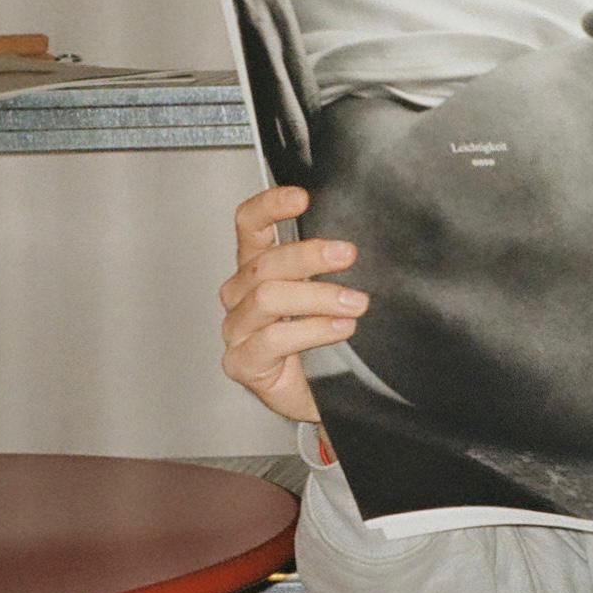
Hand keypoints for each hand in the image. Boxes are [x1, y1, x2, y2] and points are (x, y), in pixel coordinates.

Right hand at [219, 184, 365, 431]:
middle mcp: (241, 295)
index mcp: (258, 269)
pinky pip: (273, 339)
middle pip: (264, 264)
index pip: (249, 227)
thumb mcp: (327, 294)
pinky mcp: (242, 362)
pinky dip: (311, 330)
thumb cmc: (321, 341)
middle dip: (309, 255)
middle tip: (347, 255)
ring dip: (318, 297)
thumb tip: (356, 240)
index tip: (300, 198)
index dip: (269, 207)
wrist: (321, 394)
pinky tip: (340, 329)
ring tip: (355, 303)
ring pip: (268, 298)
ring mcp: (237, 329)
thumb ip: (329, 266)